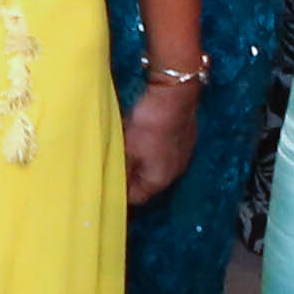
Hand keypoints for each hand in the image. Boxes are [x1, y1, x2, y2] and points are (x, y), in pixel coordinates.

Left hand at [123, 68, 198, 205]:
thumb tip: (113, 181)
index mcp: (160, 179)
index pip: (137, 197)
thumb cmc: (149, 125)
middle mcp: (175, 172)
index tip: (107, 181)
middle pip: (148, 181)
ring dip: (142, 158)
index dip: (121, 191)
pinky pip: (164, 150)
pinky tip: (144, 133)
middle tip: (114, 161)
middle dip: (131, 174)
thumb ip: (121, 168)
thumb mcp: (127, 148)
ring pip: (156, 164)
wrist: (173, 96)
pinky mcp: (185, 138)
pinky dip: (153, 146)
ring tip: (127, 145)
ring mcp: (182, 155)